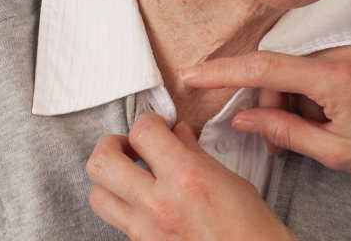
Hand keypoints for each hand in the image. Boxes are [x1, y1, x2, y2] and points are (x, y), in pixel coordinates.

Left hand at [86, 113, 295, 240]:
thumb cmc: (252, 230)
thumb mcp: (231, 181)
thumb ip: (195, 155)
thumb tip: (177, 135)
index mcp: (186, 178)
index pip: (142, 133)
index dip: (148, 121)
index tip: (157, 125)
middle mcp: (160, 204)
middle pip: (101, 163)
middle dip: (110, 146)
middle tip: (129, 146)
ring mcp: (147, 230)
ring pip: (97, 196)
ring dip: (109, 180)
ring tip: (129, 176)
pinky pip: (117, 221)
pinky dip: (123, 206)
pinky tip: (143, 201)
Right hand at [180, 32, 350, 190]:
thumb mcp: (337, 152)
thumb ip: (284, 132)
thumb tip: (244, 118)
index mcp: (336, 76)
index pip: (264, 66)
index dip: (222, 71)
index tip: (191, 75)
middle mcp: (345, 46)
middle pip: (279, 64)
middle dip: (269, 100)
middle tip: (278, 141)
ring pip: (299, 61)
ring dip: (293, 94)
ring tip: (311, 131)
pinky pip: (321, 54)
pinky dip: (313, 82)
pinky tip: (329, 111)